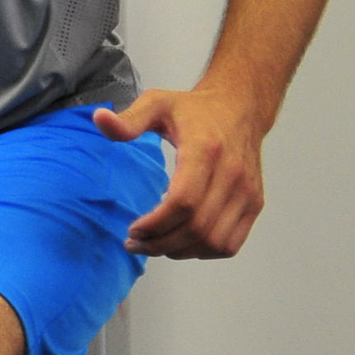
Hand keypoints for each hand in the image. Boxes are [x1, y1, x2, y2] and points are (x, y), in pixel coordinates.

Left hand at [94, 87, 266, 257]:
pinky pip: (230, 243)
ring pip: (214, 242)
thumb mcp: (157, 103)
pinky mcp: (254, 203)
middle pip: (197, 228)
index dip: (156, 224)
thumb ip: (129, 119)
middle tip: (134, 243)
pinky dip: (203, 252)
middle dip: (160, 243)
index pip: (183, 202)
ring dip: (180, 251)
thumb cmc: (194, 110)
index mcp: (205, 150)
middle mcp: (232, 174)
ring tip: (154, 245)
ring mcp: (247, 192)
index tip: (132, 229)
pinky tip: (181, 242)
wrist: (240, 109)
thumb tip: (99, 120)